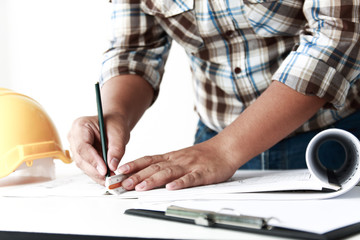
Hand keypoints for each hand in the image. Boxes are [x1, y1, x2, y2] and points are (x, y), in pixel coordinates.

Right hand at [67, 114, 129, 184]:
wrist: (113, 123)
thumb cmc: (114, 124)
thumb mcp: (119, 134)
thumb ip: (116, 149)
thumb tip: (112, 166)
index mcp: (80, 126)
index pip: (82, 147)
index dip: (93, 161)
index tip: (105, 170)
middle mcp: (74, 137)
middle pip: (81, 159)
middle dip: (95, 170)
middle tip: (110, 178)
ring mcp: (75, 147)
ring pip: (83, 165)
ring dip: (96, 174)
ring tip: (111, 178)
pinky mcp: (81, 156)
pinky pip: (87, 167)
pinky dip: (97, 173)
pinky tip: (107, 177)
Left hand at [117, 139, 237, 190]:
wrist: (224, 149)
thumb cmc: (202, 156)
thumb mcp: (180, 158)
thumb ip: (165, 165)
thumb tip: (146, 174)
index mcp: (171, 157)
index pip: (148, 160)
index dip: (133, 165)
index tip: (119, 171)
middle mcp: (177, 160)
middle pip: (154, 167)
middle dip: (137, 175)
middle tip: (122, 183)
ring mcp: (189, 166)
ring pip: (169, 173)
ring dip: (153, 180)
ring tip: (141, 187)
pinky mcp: (202, 173)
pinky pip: (191, 178)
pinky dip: (181, 183)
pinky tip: (171, 188)